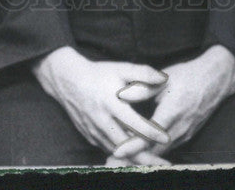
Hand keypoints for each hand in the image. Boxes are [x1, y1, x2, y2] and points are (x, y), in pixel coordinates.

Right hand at [32, 46, 168, 155]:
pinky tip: (134, 157)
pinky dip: (121, 155)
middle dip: (145, 156)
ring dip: (134, 159)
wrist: (68, 80)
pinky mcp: (90, 136)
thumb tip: (164, 78)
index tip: (166, 138)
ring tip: (153, 164)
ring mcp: (94, 131)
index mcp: (111, 103)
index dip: (151, 132)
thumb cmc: (98, 74)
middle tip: (165, 164)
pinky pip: (108, 149)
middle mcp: (102, 120)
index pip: (134, 123)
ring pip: (117, 151)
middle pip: (126, 145)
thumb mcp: (120, 69)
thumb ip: (143, 73)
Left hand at [109, 45, 234, 164]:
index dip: (133, 146)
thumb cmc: (187, 76)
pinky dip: (156, 152)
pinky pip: (170, 148)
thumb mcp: (163, 79)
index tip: (118, 151)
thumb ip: (142, 89)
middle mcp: (179, 128)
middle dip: (136, 157)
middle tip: (116, 157)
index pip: (149, 137)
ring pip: (162, 153)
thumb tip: (121, 94)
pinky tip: (143, 149)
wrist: (215, 80)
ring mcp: (185, 134)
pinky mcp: (188, 135)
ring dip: (146, 156)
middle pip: (155, 152)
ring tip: (126, 155)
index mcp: (171, 113)